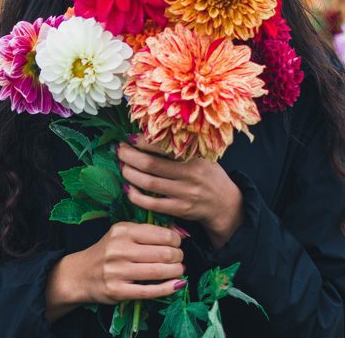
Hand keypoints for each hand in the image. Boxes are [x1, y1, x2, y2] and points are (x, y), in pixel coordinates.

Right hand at [71, 221, 186, 304]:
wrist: (80, 274)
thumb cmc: (107, 252)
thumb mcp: (122, 233)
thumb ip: (146, 232)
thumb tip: (178, 233)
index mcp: (123, 230)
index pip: (161, 234)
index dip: (176, 241)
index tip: (178, 244)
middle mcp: (119, 249)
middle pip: (163, 253)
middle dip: (178, 257)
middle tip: (179, 259)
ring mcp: (118, 271)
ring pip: (159, 271)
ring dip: (176, 271)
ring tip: (179, 270)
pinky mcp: (117, 291)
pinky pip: (149, 291)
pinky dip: (168, 288)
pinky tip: (177, 285)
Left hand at [116, 135, 244, 248]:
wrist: (225, 203)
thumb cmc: (208, 174)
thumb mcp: (202, 155)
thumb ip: (181, 147)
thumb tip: (147, 135)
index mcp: (194, 156)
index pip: (162, 145)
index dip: (141, 141)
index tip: (129, 138)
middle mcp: (189, 174)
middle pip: (150, 164)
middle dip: (129, 156)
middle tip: (119, 150)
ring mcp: (184, 193)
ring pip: (148, 183)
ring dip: (129, 174)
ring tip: (122, 166)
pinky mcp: (180, 210)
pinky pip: (152, 203)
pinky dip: (136, 196)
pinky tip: (128, 188)